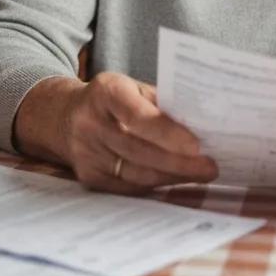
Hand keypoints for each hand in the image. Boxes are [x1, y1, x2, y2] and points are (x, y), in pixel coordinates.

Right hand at [60, 72, 216, 194]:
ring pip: (137, 173)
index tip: (196, 146)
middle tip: (210, 167)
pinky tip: (174, 179)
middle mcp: (89, 121)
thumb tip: (203, 126)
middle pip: (140, 150)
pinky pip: (129, 187)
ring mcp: (86, 151)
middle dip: (179, 162)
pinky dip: (155, 184)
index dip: (167, 133)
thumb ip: (160, 104)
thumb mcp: (132, 89)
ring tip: (199, 175)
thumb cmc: (112, 100)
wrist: (66, 116)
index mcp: (105, 91)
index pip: (137, 115)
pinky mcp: (88, 175)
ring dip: (172, 176)